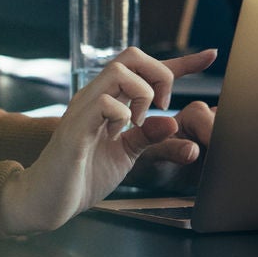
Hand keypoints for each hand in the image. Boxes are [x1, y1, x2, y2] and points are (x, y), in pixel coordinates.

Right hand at [1, 48, 216, 234]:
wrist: (47, 200)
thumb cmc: (82, 175)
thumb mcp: (125, 153)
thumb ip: (148, 136)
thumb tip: (173, 123)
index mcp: (108, 100)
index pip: (144, 70)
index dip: (181, 63)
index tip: (210, 55)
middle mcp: (94, 96)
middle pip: (131, 55)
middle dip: (159, 74)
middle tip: (163, 107)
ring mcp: (83, 109)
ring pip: (118, 71)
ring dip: (141, 94)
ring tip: (136, 122)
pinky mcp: (76, 129)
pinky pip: (103, 103)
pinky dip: (121, 115)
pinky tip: (116, 134)